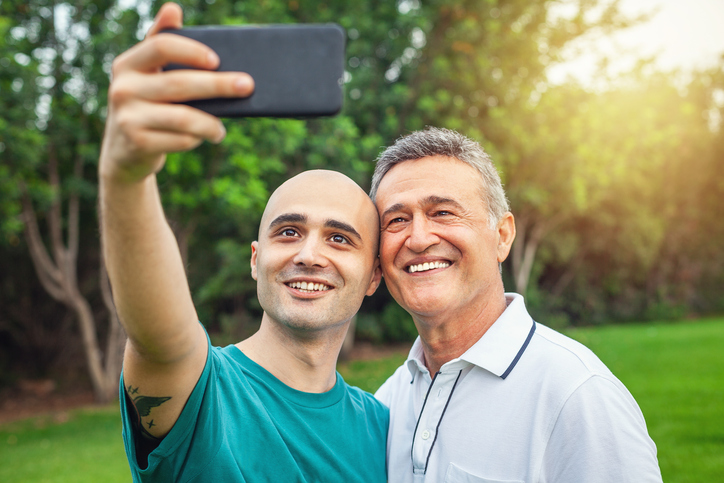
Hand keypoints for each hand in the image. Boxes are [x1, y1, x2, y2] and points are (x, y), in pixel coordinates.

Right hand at [99, 2, 253, 183]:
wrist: (124, 151)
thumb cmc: (146, 104)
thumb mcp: (147, 75)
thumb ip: (161, 44)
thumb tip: (173, 8)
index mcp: (127, 64)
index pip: (161, 46)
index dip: (192, 51)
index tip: (217, 60)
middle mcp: (123, 88)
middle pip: (180, 83)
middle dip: (219, 85)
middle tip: (247, 86)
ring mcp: (128, 117)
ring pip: (183, 117)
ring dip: (211, 123)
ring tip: (222, 128)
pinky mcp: (138, 143)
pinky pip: (180, 140)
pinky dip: (197, 139)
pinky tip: (204, 138)